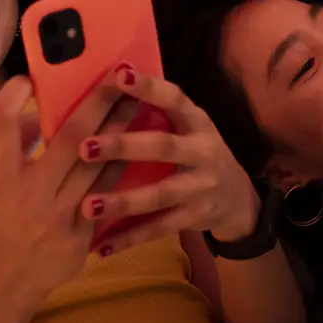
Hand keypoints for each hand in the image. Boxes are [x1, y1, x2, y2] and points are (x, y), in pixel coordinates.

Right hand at [0, 76, 130, 311]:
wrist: (3, 283)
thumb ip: (12, 146)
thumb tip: (37, 113)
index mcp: (0, 178)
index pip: (1, 128)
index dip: (11, 99)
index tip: (27, 77)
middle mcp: (29, 195)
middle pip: (68, 140)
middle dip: (98, 104)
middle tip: (120, 76)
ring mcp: (59, 217)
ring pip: (97, 165)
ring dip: (121, 131)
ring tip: (140, 102)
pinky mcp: (81, 235)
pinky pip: (108, 195)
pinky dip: (123, 168)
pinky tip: (141, 148)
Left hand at [79, 69, 261, 254]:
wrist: (238, 200)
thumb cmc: (197, 155)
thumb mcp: (188, 129)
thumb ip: (158, 114)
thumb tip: (109, 84)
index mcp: (197, 122)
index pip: (174, 98)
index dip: (149, 87)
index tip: (118, 75)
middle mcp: (203, 151)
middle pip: (163, 146)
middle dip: (123, 146)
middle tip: (84, 147)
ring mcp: (202, 187)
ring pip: (160, 194)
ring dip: (123, 201)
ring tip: (88, 206)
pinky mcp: (197, 217)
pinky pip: (160, 229)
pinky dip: (130, 239)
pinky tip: (101, 247)